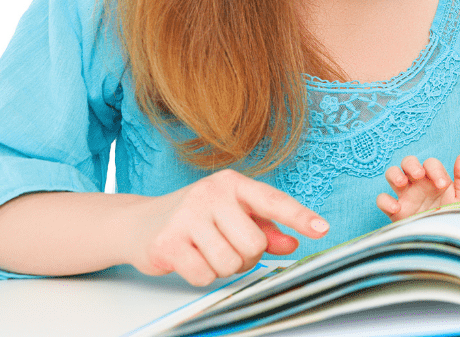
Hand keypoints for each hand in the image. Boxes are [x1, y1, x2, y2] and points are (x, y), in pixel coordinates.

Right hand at [126, 169, 328, 285]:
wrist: (138, 223)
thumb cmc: (195, 218)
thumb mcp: (232, 214)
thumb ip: (265, 227)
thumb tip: (293, 242)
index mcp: (232, 183)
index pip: (273, 201)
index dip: (299, 217)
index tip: (322, 230)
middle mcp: (211, 194)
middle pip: (254, 244)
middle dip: (247, 256)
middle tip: (228, 247)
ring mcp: (187, 217)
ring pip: (231, 263)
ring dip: (223, 267)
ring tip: (207, 251)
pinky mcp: (167, 243)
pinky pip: (205, 275)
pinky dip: (202, 275)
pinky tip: (189, 259)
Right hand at [376, 154, 459, 221]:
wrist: (448, 240)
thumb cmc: (457, 217)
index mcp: (435, 179)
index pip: (430, 164)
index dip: (435, 169)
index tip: (442, 185)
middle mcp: (419, 184)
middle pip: (408, 162)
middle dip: (411, 164)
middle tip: (419, 175)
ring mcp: (406, 197)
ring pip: (392, 174)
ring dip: (394, 174)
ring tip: (402, 183)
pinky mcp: (396, 212)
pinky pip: (382, 200)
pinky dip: (384, 201)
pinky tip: (396, 208)